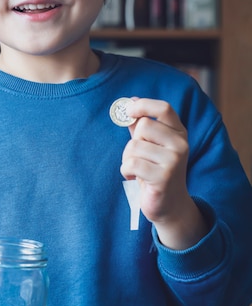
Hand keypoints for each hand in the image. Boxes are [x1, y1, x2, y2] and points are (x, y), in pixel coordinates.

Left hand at [120, 98, 208, 248]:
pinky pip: (132, 164)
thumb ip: (141, 125)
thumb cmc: (155, 171)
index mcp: (178, 133)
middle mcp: (180, 144)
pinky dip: (126, 171)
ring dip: (127, 159)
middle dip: (132, 142)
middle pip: (143, 127)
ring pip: (134, 146)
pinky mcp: (164, 177)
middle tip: (138, 157)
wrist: (170, 205)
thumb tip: (131, 101)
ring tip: (138, 170)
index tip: (128, 110)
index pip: (163, 108)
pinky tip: (134, 178)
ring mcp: (174, 160)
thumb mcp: (150, 146)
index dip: (143, 105)